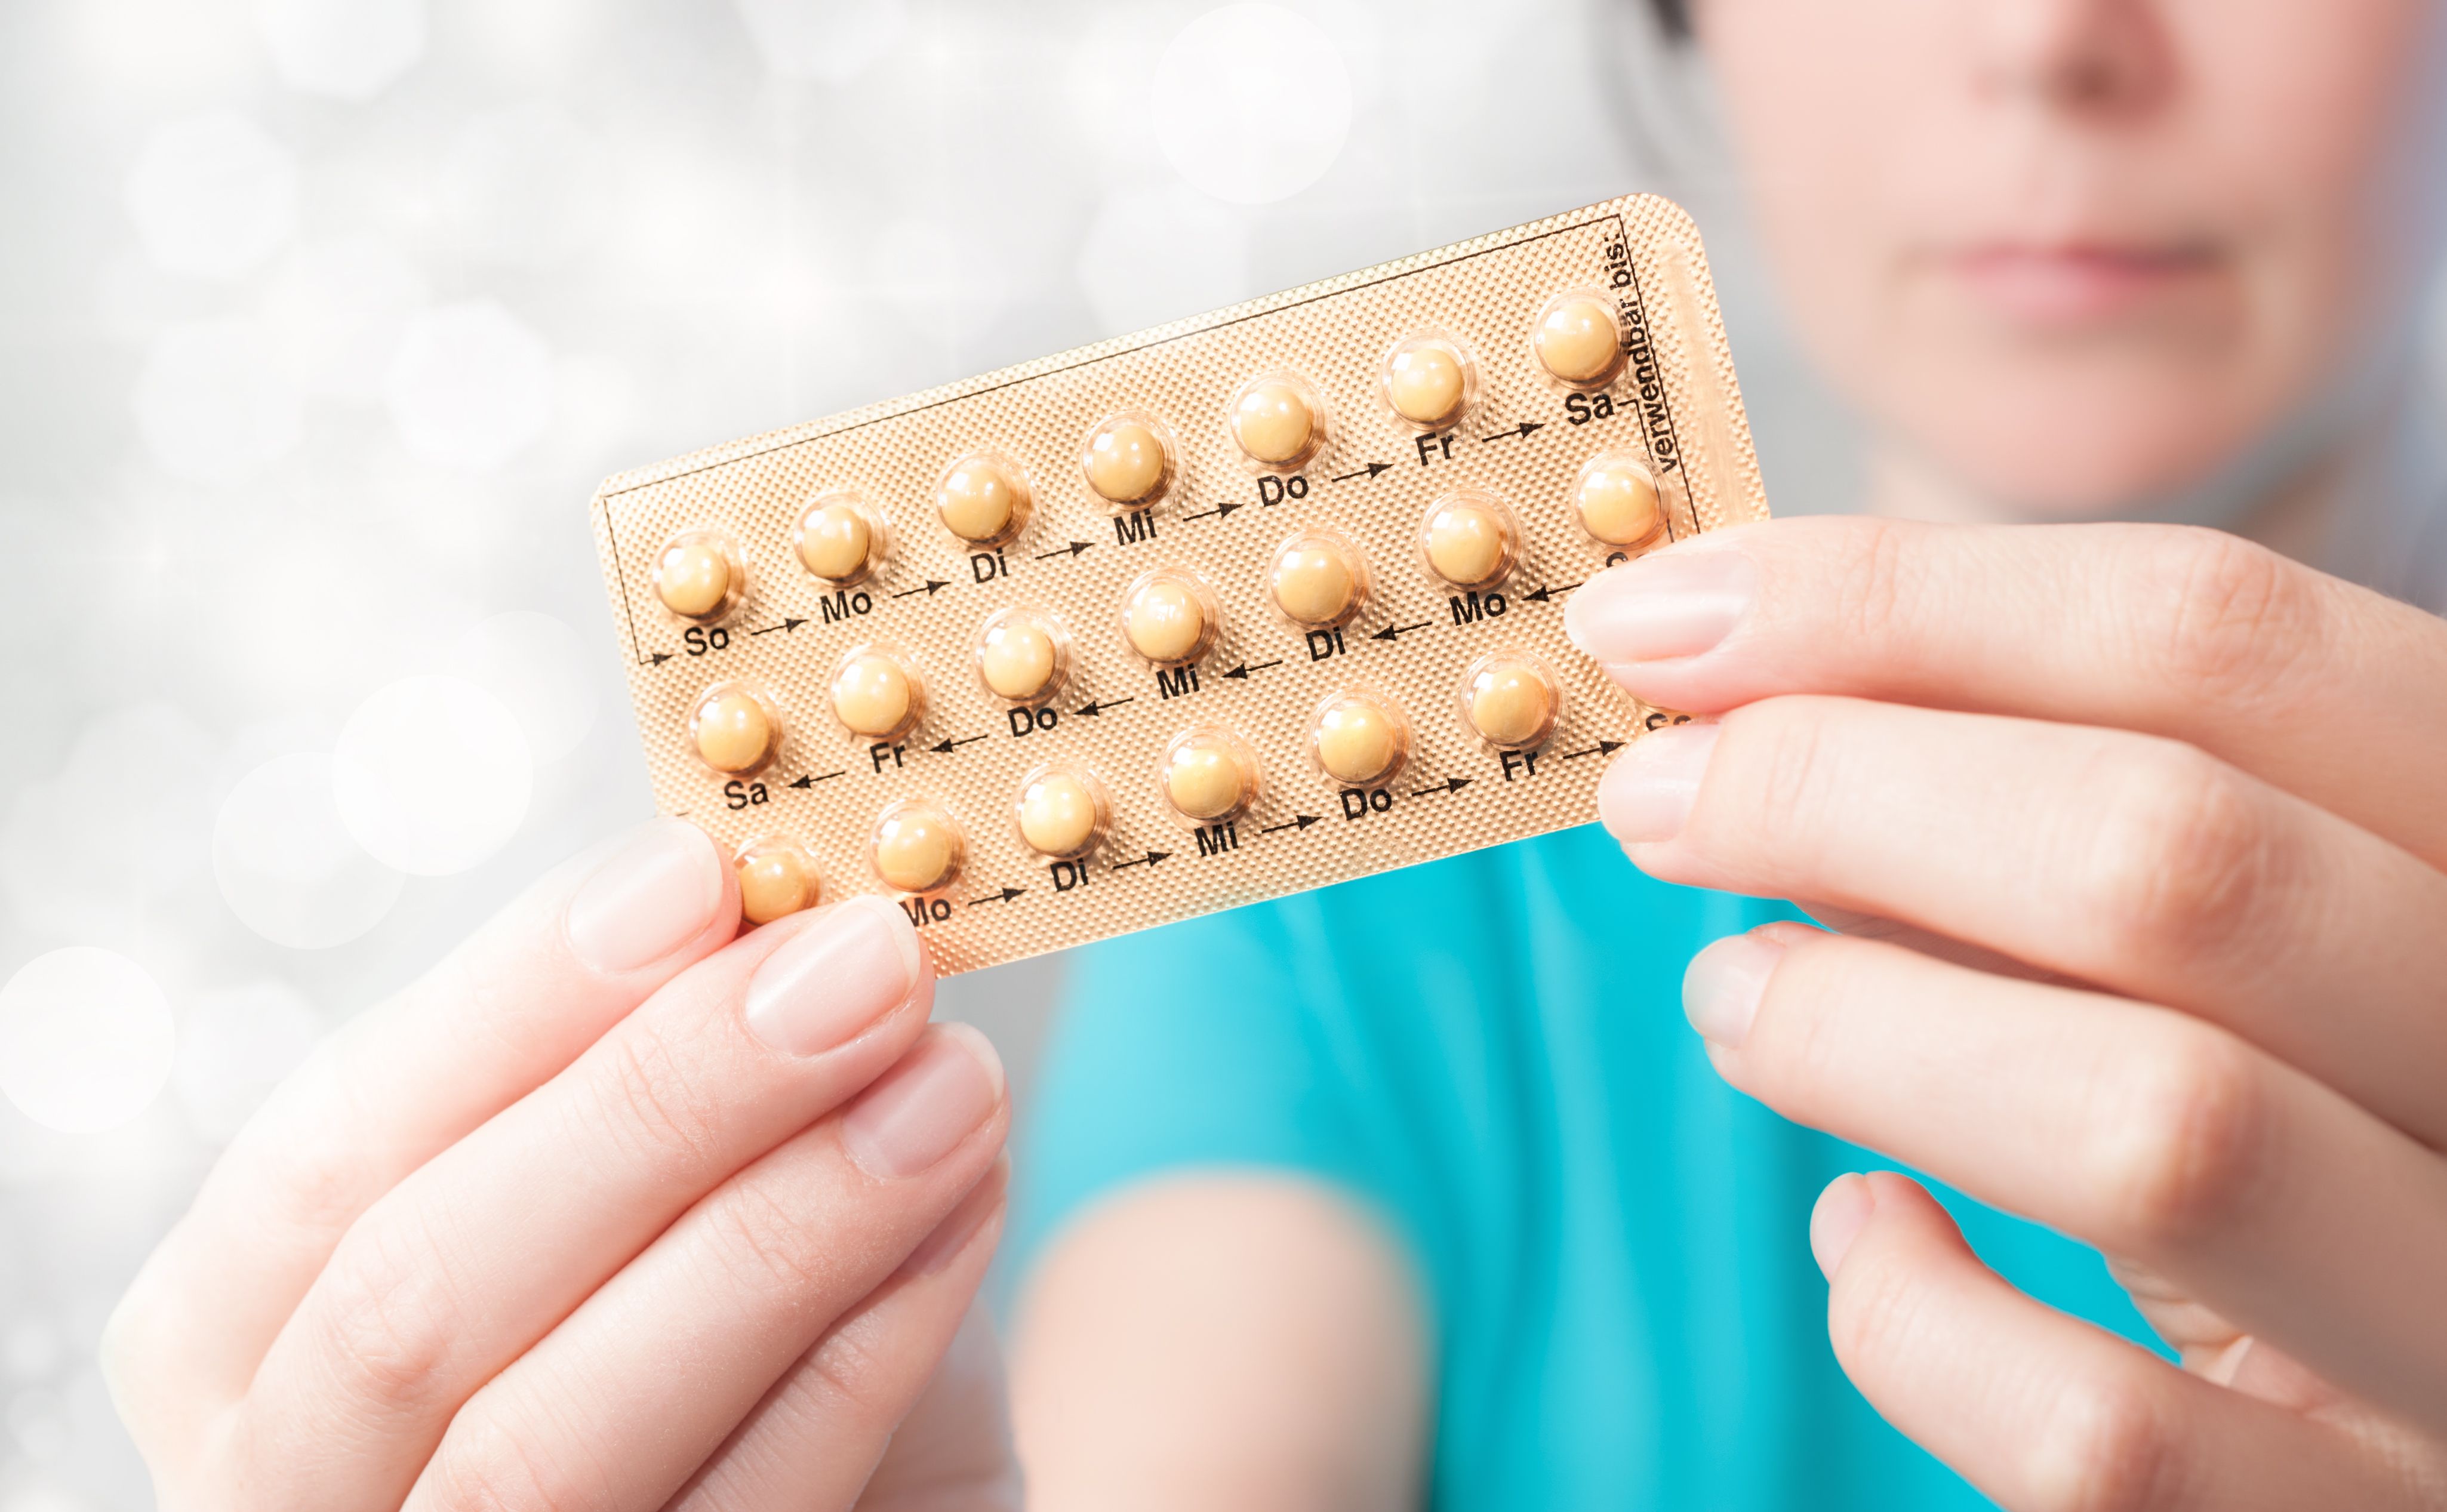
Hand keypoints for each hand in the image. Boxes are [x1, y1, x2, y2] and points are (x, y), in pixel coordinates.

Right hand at [104, 818, 1019, 1510]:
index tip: (702, 870)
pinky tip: (967, 1208)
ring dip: (776, 1236)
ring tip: (954, 1083)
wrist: (842, 1511)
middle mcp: (283, 1492)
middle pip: (418, 1300)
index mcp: (237, 1340)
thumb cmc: (719, 1342)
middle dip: (658, 1105)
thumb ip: (678, 1080)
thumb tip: (781, 902)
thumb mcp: (657, 1197)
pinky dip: (860, 1360)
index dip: (512, 1007)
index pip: (328, 1159)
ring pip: (546, 1446)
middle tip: (869, 966)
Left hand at [1570, 518, 2446, 1507]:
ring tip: (1730, 996)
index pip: (2223, 639)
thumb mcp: (2230, 942)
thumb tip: (1755, 734)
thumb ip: (2043, 830)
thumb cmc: (2311, 1116)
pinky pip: (2106, 1447)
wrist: (2416, 1422)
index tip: (1659, 615)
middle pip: (2179, 857)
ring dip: (1867, 1030)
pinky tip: (1864, 1239)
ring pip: (2164, 1129)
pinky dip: (1921, 1326)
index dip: (1893, 600)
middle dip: (1842, 790)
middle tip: (1654, 801)